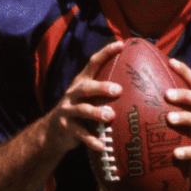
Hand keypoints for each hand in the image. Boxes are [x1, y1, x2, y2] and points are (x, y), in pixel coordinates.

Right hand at [44, 40, 123, 155]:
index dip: (106, 52)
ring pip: (82, 110)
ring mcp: (68, 111)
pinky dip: (91, 140)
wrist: (52, 131)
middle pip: (86, 88)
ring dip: (96, 113)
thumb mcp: (89, 97)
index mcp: (81, 82)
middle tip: (118, 90)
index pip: (93, 63)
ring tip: (110, 116)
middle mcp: (73, 94)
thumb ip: (106, 90)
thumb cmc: (81, 110)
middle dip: (101, 87)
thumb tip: (138, 84)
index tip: (121, 44)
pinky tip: (102, 145)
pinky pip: (80, 134)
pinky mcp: (66, 127)